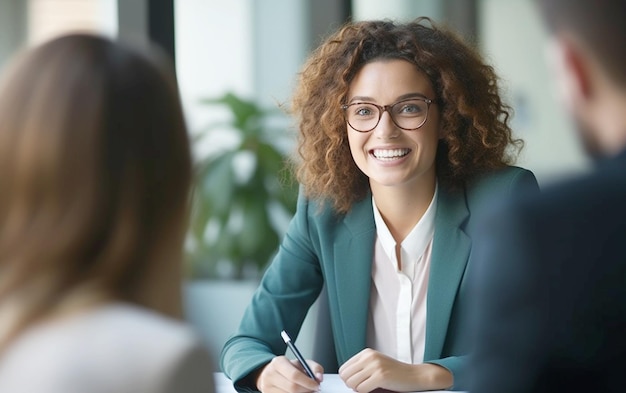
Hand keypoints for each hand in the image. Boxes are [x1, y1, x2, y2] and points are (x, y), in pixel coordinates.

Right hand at [256, 356, 323, 392]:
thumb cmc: (288, 368)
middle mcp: (270, 375)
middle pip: (292, 388)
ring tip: (306, 390)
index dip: (308, 382)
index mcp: (278, 363)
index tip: (316, 385)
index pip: (294, 375)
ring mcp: (267, 387)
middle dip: (306, 390)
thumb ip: (313, 367)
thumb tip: (319, 377)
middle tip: (314, 389)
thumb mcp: (301, 363)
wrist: (271, 373)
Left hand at [338, 348, 452, 391]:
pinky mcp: (381, 376)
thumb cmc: (395, 373)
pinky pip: (361, 390)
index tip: (358, 382)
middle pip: (345, 376)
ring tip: (369, 387)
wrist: (415, 375)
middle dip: (351, 385)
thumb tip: (344, 378)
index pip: (344, 369)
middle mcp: (369, 357)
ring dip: (358, 390)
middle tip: (363, 387)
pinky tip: (374, 389)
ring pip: (351, 383)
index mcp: (366, 353)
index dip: (348, 379)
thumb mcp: (376, 364)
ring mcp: (375, 366)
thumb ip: (361, 367)